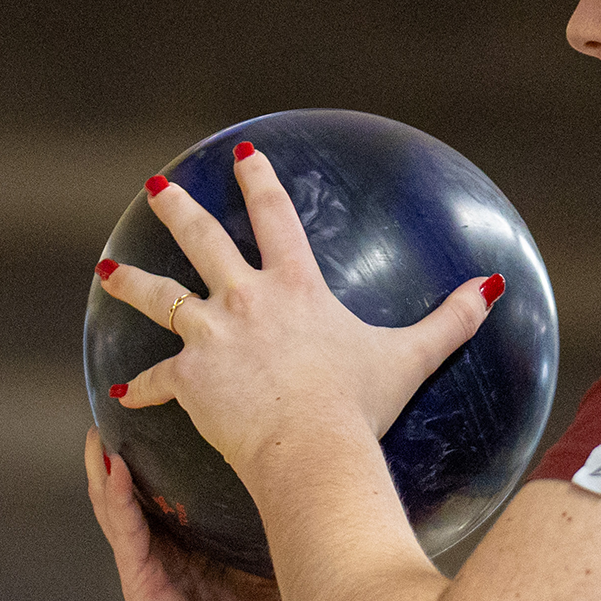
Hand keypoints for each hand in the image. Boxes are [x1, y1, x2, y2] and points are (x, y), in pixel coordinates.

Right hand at [86, 427, 300, 600]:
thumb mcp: (287, 566)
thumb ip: (291, 527)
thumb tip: (331, 476)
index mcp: (205, 548)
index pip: (181, 494)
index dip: (171, 457)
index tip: (178, 414)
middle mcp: (176, 554)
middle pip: (143, 493)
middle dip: (129, 452)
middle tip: (125, 407)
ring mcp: (157, 570)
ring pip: (121, 510)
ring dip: (108, 470)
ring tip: (101, 432)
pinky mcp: (145, 589)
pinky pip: (126, 537)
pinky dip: (116, 502)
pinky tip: (112, 472)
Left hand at [94, 144, 501, 474]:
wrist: (311, 447)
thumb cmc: (360, 404)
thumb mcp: (411, 357)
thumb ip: (451, 320)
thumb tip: (493, 289)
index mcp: (295, 286)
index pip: (274, 216)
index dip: (259, 180)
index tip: (243, 153)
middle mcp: (246, 298)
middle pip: (203, 240)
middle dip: (179, 208)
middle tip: (157, 187)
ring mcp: (212, 335)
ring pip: (160, 296)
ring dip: (132, 280)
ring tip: (108, 270)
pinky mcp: (189, 377)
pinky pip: (158, 378)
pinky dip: (143, 386)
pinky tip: (122, 393)